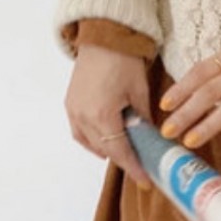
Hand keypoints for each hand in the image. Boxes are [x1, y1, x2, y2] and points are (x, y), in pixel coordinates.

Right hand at [64, 44, 153, 187]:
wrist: (104, 38)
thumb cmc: (125, 61)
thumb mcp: (141, 93)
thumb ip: (143, 120)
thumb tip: (150, 140)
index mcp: (102, 115)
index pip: (120, 152)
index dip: (134, 168)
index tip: (146, 182)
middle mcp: (83, 116)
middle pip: (104, 150)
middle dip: (124, 160)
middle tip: (142, 167)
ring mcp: (73, 110)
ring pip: (89, 143)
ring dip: (108, 150)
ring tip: (128, 153)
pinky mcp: (70, 104)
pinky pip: (79, 132)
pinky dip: (93, 140)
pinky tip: (107, 140)